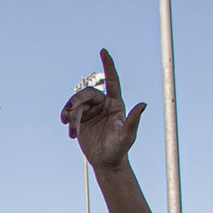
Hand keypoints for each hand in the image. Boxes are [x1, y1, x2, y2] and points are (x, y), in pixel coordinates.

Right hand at [61, 49, 145, 170]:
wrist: (106, 162)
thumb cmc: (120, 148)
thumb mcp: (127, 135)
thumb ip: (133, 120)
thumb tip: (143, 105)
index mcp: (115, 103)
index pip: (112, 80)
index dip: (108, 65)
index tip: (103, 51)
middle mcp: (102, 104)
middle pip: (86, 94)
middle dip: (77, 102)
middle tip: (69, 113)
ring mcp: (90, 112)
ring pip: (76, 105)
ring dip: (71, 116)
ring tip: (72, 129)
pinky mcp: (81, 121)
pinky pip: (70, 116)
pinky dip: (68, 123)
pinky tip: (71, 134)